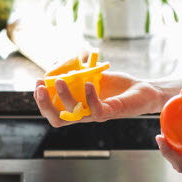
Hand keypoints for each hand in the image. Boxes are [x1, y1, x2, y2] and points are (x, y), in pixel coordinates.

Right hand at [32, 72, 167, 126]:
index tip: (37, 84)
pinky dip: (89, 97)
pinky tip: (87, 84)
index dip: (42, 101)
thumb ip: (77, 73)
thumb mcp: (93, 76)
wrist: (144, 90)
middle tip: (39, 88)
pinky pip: (96, 110)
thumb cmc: (119, 85)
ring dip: (63, 98)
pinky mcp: (110, 112)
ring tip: (58, 81)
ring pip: (73, 115)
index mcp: (77, 108)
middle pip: (57, 119)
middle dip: (44, 105)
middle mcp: (84, 114)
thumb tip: (58, 62)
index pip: (53, 112)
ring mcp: (96, 115)